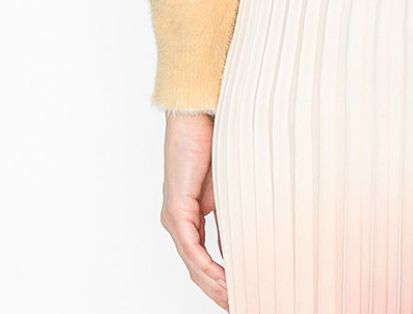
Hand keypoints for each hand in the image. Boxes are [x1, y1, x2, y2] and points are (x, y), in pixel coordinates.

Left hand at [160, 111, 227, 309]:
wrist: (197, 117)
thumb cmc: (211, 145)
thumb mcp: (226, 190)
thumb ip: (229, 219)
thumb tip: (238, 246)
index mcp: (188, 217)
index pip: (202, 259)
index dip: (219, 280)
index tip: (239, 293)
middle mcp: (177, 222)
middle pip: (195, 267)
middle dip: (216, 290)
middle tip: (237, 305)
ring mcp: (174, 217)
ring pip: (191, 262)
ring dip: (212, 283)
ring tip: (232, 297)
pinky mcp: (175, 208)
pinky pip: (189, 245)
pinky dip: (204, 263)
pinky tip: (219, 276)